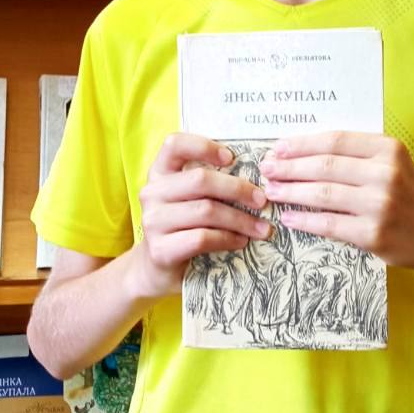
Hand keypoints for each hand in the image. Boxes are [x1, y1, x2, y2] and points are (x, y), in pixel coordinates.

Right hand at [132, 133, 271, 298]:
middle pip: (200, 180)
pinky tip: (241, 241)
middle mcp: (151, 193)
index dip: (204, 146)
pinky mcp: (160, 249)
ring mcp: (153, 221)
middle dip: (238, 189)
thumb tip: (257, 173)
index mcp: (159, 172)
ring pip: (206, 211)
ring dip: (241, 220)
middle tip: (262, 200)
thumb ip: (208, 182)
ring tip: (261, 227)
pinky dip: (228, 238)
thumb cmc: (183, 226)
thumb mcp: (188, 198)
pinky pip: (202, 238)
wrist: (156, 267)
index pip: (175, 145)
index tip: (231, 158)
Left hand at [258, 130, 413, 271]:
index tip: (278, 148)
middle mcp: (385, 173)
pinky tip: (289, 217)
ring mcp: (379, 204)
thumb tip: (302, 153)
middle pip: (324, 166)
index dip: (301, 144)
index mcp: (388, 149)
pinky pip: (328, 224)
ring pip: (322, 194)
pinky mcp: (373, 233)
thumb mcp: (392, 164)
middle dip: (289, 167)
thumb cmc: (409, 195)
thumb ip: (357, 155)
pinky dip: (304, 220)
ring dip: (291, 192)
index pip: (335, 141)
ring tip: (272, 191)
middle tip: (267, 169)